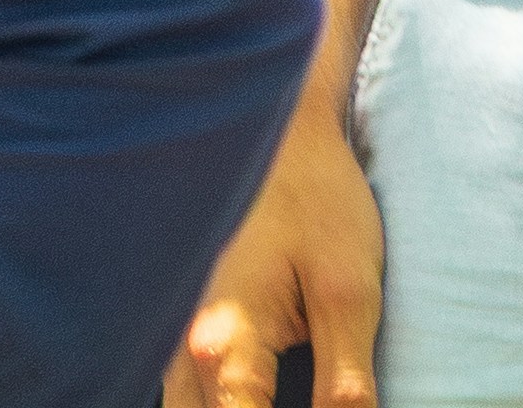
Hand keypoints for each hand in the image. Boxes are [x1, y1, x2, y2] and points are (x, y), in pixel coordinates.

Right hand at [169, 96, 386, 407]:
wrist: (281, 141)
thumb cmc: (319, 206)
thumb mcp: (350, 291)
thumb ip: (344, 381)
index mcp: (222, 345)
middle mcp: (181, 354)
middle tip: (312, 399)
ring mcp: (172, 348)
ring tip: (284, 396)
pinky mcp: (180, 341)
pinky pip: (188, 400)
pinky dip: (219, 407)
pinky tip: (260, 398)